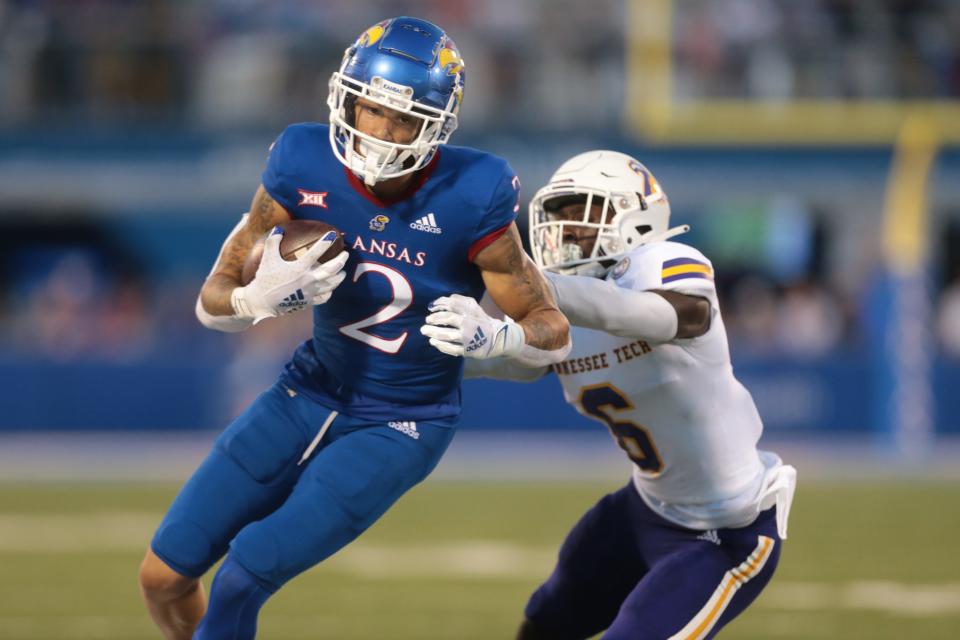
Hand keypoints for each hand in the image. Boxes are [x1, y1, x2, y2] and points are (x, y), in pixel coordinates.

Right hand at [231, 228, 347, 322]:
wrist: (262, 302)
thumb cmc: (265, 279)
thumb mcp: (267, 259)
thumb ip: (273, 242)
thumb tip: (278, 229)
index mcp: (299, 268)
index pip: (316, 253)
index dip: (325, 243)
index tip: (333, 235)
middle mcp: (308, 280)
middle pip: (331, 269)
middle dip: (341, 260)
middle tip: (346, 254)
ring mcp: (310, 292)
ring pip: (331, 284)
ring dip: (339, 277)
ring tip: (343, 271)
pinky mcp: (308, 302)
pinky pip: (324, 297)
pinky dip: (330, 291)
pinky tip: (331, 288)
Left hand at [420, 294, 524, 358]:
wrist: (497, 338)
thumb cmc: (481, 321)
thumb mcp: (474, 308)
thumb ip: (459, 302)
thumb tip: (441, 300)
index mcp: (471, 312)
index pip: (452, 305)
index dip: (439, 305)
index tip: (431, 308)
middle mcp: (469, 324)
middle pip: (448, 318)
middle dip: (435, 319)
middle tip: (426, 320)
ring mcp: (468, 338)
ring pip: (448, 335)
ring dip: (434, 332)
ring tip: (425, 331)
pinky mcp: (468, 350)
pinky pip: (452, 349)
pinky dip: (441, 346)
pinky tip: (433, 342)